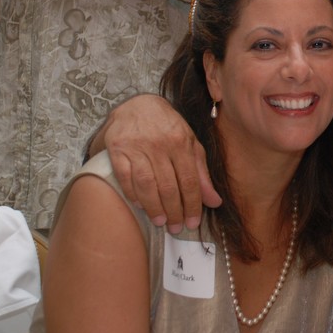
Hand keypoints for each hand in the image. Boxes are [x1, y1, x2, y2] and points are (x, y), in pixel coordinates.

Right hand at [98, 94, 220, 232]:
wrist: (138, 105)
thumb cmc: (168, 128)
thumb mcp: (190, 144)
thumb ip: (202, 173)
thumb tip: (215, 201)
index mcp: (182, 142)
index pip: (190, 180)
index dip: (193, 205)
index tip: (193, 223)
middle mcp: (160, 144)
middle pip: (168, 185)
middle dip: (174, 211)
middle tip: (175, 228)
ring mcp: (137, 146)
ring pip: (147, 183)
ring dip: (154, 207)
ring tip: (160, 221)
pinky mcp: (117, 148)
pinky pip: (125, 176)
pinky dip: (132, 193)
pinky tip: (139, 205)